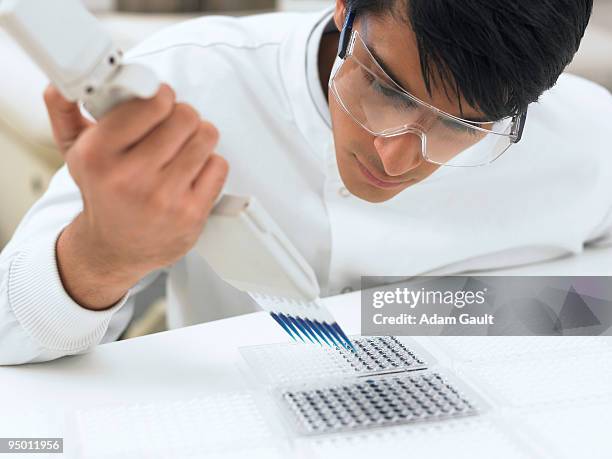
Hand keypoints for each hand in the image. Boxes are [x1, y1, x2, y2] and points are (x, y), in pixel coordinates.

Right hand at [44, 84, 227, 309]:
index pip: (150, 103)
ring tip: (183, 149)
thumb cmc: (104, 196)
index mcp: (98, 155)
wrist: (115, 248)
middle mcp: (131, 178)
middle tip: (174, 127)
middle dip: (181, 116)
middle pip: (185, 116)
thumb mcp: (75, 154)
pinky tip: (192, 173)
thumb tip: (59, 86)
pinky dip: (210, 164)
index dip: (161, 96)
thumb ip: (65, 113)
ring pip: (206, 137)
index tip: (160, 100)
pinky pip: (218, 165)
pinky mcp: (191, 214)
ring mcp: (164, 198)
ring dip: (199, 138)